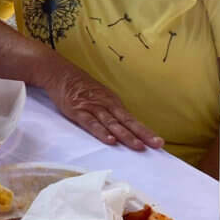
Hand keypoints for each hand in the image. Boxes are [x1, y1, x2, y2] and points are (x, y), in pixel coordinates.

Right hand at [46, 65, 163, 150]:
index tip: (159, 142)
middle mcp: (106, 105)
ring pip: (111, 123)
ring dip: (125, 135)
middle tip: (156, 144)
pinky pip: (91, 123)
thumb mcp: (100, 95)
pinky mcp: (78, 111)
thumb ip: (110, 111)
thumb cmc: (81, 87)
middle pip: (126, 122)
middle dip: (142, 134)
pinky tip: (109, 140)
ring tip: (137, 146)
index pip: (132, 120)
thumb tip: (125, 128)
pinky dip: (100, 132)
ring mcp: (92, 108)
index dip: (145, 131)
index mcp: (112, 102)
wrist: (60, 73)